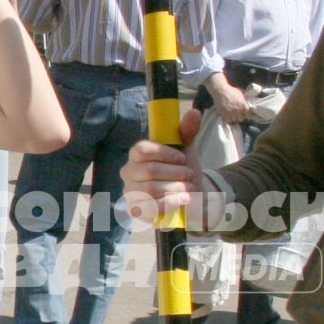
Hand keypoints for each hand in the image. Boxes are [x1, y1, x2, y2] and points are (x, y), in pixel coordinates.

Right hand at [122, 107, 204, 221]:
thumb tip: (194, 113)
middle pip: (149, 171)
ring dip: (175, 189)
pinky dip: (171, 203)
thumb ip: (187, 131)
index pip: (141, 150)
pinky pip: (150, 208)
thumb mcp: (186, 148)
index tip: (183, 158)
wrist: (190, 195)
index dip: (164, 153)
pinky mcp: (136, 211)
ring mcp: (130, 193)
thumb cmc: (182, 169)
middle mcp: (129, 172)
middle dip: (175, 173)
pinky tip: (182, 200)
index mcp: (137, 154)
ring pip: (150, 190)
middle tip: (189, 175)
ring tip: (188, 188)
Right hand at [206, 77, 250, 122]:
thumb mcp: (240, 94)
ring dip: (235, 119)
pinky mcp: (224, 114)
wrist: (220, 90)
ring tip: (233, 116)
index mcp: (243, 104)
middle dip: (241, 117)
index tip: (248, 117)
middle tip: (239, 115)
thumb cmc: (231, 91)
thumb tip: (248, 104)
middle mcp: (237, 109)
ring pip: (235, 120)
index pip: (249, 114)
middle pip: (241, 119)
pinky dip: (229, 120)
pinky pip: (228, 121)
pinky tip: (229, 117)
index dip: (249, 116)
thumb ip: (244, 100)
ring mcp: (231, 112)